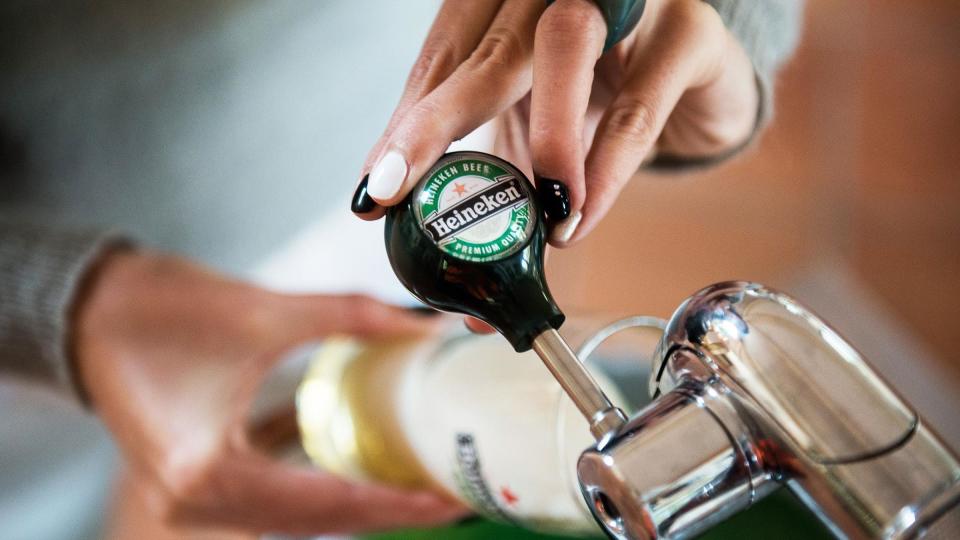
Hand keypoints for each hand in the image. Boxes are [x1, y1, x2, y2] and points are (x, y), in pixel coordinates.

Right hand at [73, 249, 467, 535]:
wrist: (92, 310)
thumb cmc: (158, 309)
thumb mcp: (263, 311)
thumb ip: (350, 317)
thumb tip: (423, 325)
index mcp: (205, 470)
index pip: (321, 505)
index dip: (391, 506)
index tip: (445, 499)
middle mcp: (195, 500)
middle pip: (314, 523)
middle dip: (384, 512)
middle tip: (449, 496)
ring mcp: (193, 499)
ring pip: (295, 520)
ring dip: (356, 507)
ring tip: (417, 490)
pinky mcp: (199, 482)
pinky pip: (273, 504)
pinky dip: (322, 495)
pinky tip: (363, 478)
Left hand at [352, 0, 756, 245]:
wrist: (701, 81)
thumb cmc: (604, 96)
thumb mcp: (536, 126)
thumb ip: (493, 174)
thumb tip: (458, 283)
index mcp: (510, 6)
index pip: (445, 56)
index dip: (406, 122)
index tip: (372, 189)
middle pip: (487, 47)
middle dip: (432, 123)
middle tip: (391, 189)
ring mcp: (626, 2)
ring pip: (563, 47)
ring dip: (535, 138)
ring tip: (513, 219)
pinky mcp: (687, 35)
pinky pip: (637, 108)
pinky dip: (604, 170)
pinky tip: (575, 218)